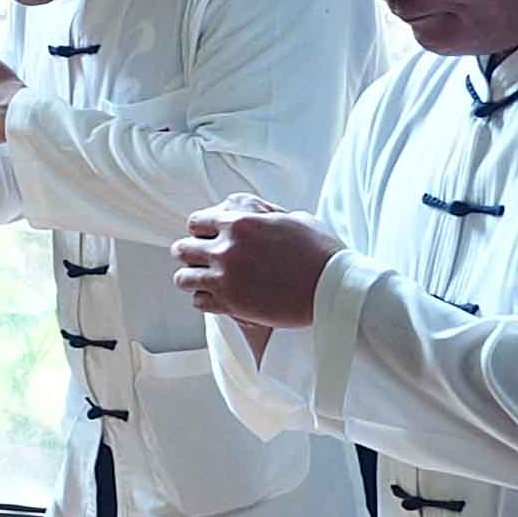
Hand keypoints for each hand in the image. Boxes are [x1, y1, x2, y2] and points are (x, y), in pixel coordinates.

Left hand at [175, 197, 339, 334]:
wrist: (336, 288)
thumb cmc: (321, 252)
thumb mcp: (294, 218)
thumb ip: (262, 214)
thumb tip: (248, 212)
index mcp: (240, 223)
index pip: (195, 222)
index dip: (201, 230)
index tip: (209, 237)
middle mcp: (226, 249)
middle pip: (181, 249)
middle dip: (192, 253)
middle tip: (205, 260)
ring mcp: (225, 278)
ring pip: (182, 278)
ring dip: (194, 278)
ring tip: (208, 281)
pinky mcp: (231, 304)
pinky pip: (197, 302)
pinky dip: (206, 300)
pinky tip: (220, 298)